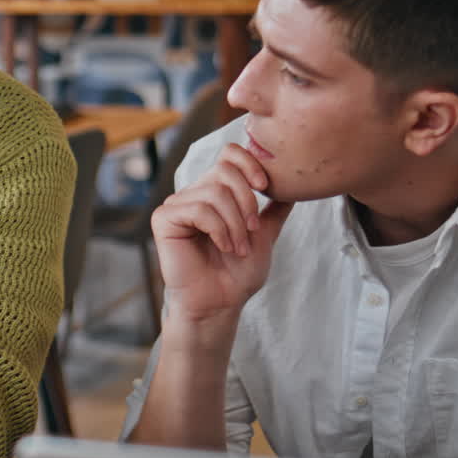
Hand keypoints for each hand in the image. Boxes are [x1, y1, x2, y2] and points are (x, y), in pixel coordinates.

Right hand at [151, 143, 293, 331]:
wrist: (220, 303)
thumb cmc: (238, 274)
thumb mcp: (264, 235)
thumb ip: (274, 210)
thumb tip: (293, 187)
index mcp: (215, 192)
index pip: (229, 154)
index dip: (249, 163)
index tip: (266, 187)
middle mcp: (193, 193)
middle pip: (224, 170)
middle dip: (246, 202)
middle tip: (251, 231)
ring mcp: (176, 205)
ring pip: (214, 192)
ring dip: (234, 224)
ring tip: (238, 248)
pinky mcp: (164, 219)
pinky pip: (198, 210)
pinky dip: (218, 230)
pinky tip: (223, 247)